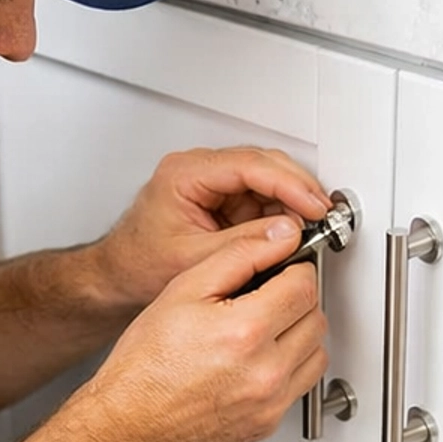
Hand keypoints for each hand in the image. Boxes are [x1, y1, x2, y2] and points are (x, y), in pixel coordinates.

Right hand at [80, 217, 327, 441]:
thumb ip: (240, 255)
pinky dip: (289, 368)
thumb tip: (281, 237)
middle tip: (265, 299)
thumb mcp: (184, 289)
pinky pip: (301, 385)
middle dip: (295, 301)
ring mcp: (270, 402)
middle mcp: (265, 370)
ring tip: (263, 330)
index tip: (278, 272)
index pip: (305, 284)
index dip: (291, 270)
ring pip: (317, 352)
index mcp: (246, 330)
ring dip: (299, 335)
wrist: (131, 420)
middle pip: (316, 317)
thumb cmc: (146, 362)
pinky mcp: (269, 423)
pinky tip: (259, 360)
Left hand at [93, 146, 330, 311]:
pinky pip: (260, 199)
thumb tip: (288, 232)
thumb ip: (244, 243)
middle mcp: (199, 170)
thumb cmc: (139, 264)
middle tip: (323, 217)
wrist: (118, 276)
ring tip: (311, 230)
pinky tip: (292, 235)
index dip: (290, 184)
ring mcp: (212, 183)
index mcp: (186, 174)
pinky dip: (280, 215)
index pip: (250, 165)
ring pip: (267, 180)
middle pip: (264, 165)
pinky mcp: (221, 200)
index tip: (314, 205)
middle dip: (298, 190)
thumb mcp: (194, 258)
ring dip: (292, 203)